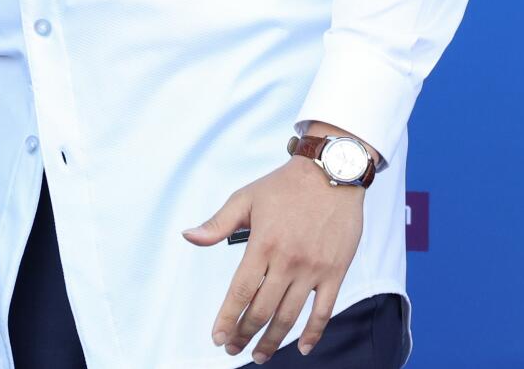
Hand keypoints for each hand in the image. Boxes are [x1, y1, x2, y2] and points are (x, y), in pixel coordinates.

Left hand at [182, 157, 363, 360]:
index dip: (227, 319)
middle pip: (262, 309)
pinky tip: (301, 348)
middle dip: (245, 334)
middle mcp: (287, 261)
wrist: (331, 172)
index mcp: (262, 244)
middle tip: (234, 350)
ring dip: (273, 340)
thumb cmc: (284, 185)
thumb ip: (217, 223)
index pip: (240, 292)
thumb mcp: (245, 197)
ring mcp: (313, 268)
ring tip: (260, 355)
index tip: (217, 338)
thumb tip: (188, 236)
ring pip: (290, 315)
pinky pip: (324, 310)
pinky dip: (312, 333)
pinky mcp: (335, 271)